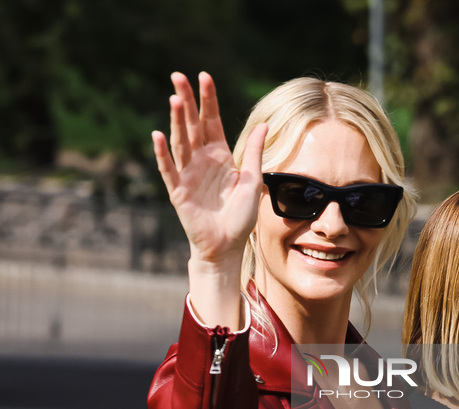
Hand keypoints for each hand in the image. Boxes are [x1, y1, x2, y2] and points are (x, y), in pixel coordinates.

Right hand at [152, 72, 266, 265]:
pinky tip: (158, 136)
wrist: (226, 247)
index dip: (208, 100)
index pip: (211, 121)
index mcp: (220, 156)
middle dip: (186, 100)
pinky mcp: (178, 192)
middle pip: (192, 125)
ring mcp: (188, 175)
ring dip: (176, 121)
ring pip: (180, 142)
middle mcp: (201, 161)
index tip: (204, 76)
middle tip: (178, 75)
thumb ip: (254, 154)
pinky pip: (168, 169)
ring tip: (174, 98)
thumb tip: (264, 124)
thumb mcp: (252, 182)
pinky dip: (163, 154)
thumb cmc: (240, 218)